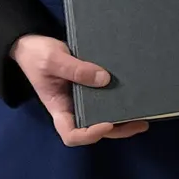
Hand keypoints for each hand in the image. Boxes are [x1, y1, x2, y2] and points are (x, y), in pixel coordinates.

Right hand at [9, 35, 148, 146]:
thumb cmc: (36, 55)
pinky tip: (136, 95)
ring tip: (145, 114)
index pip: (71, 134)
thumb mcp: (53, 60)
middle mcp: (72, 108)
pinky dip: (120, 100)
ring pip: (103, 115)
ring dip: (123, 118)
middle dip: (117, 129)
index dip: (90, 134)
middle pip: (94, 129)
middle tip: (140, 123)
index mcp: (59, 108)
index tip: (107, 124)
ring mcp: (82, 98)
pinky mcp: (90, 87)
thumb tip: (105, 79)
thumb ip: (76, 69)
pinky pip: (106, 98)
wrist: (32, 43)